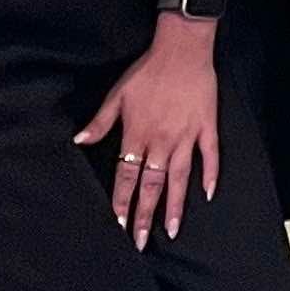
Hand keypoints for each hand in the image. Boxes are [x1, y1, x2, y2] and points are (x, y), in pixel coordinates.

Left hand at [75, 20, 220, 244]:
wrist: (183, 49)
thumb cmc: (148, 70)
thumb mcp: (117, 94)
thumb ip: (100, 122)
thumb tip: (79, 141)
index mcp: (138, 135)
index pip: (126, 178)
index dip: (121, 203)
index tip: (118, 226)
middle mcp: (162, 141)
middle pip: (152, 186)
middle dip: (145, 215)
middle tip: (142, 241)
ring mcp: (186, 136)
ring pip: (179, 178)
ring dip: (174, 205)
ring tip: (172, 230)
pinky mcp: (206, 126)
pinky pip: (210, 156)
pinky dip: (210, 175)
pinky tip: (208, 194)